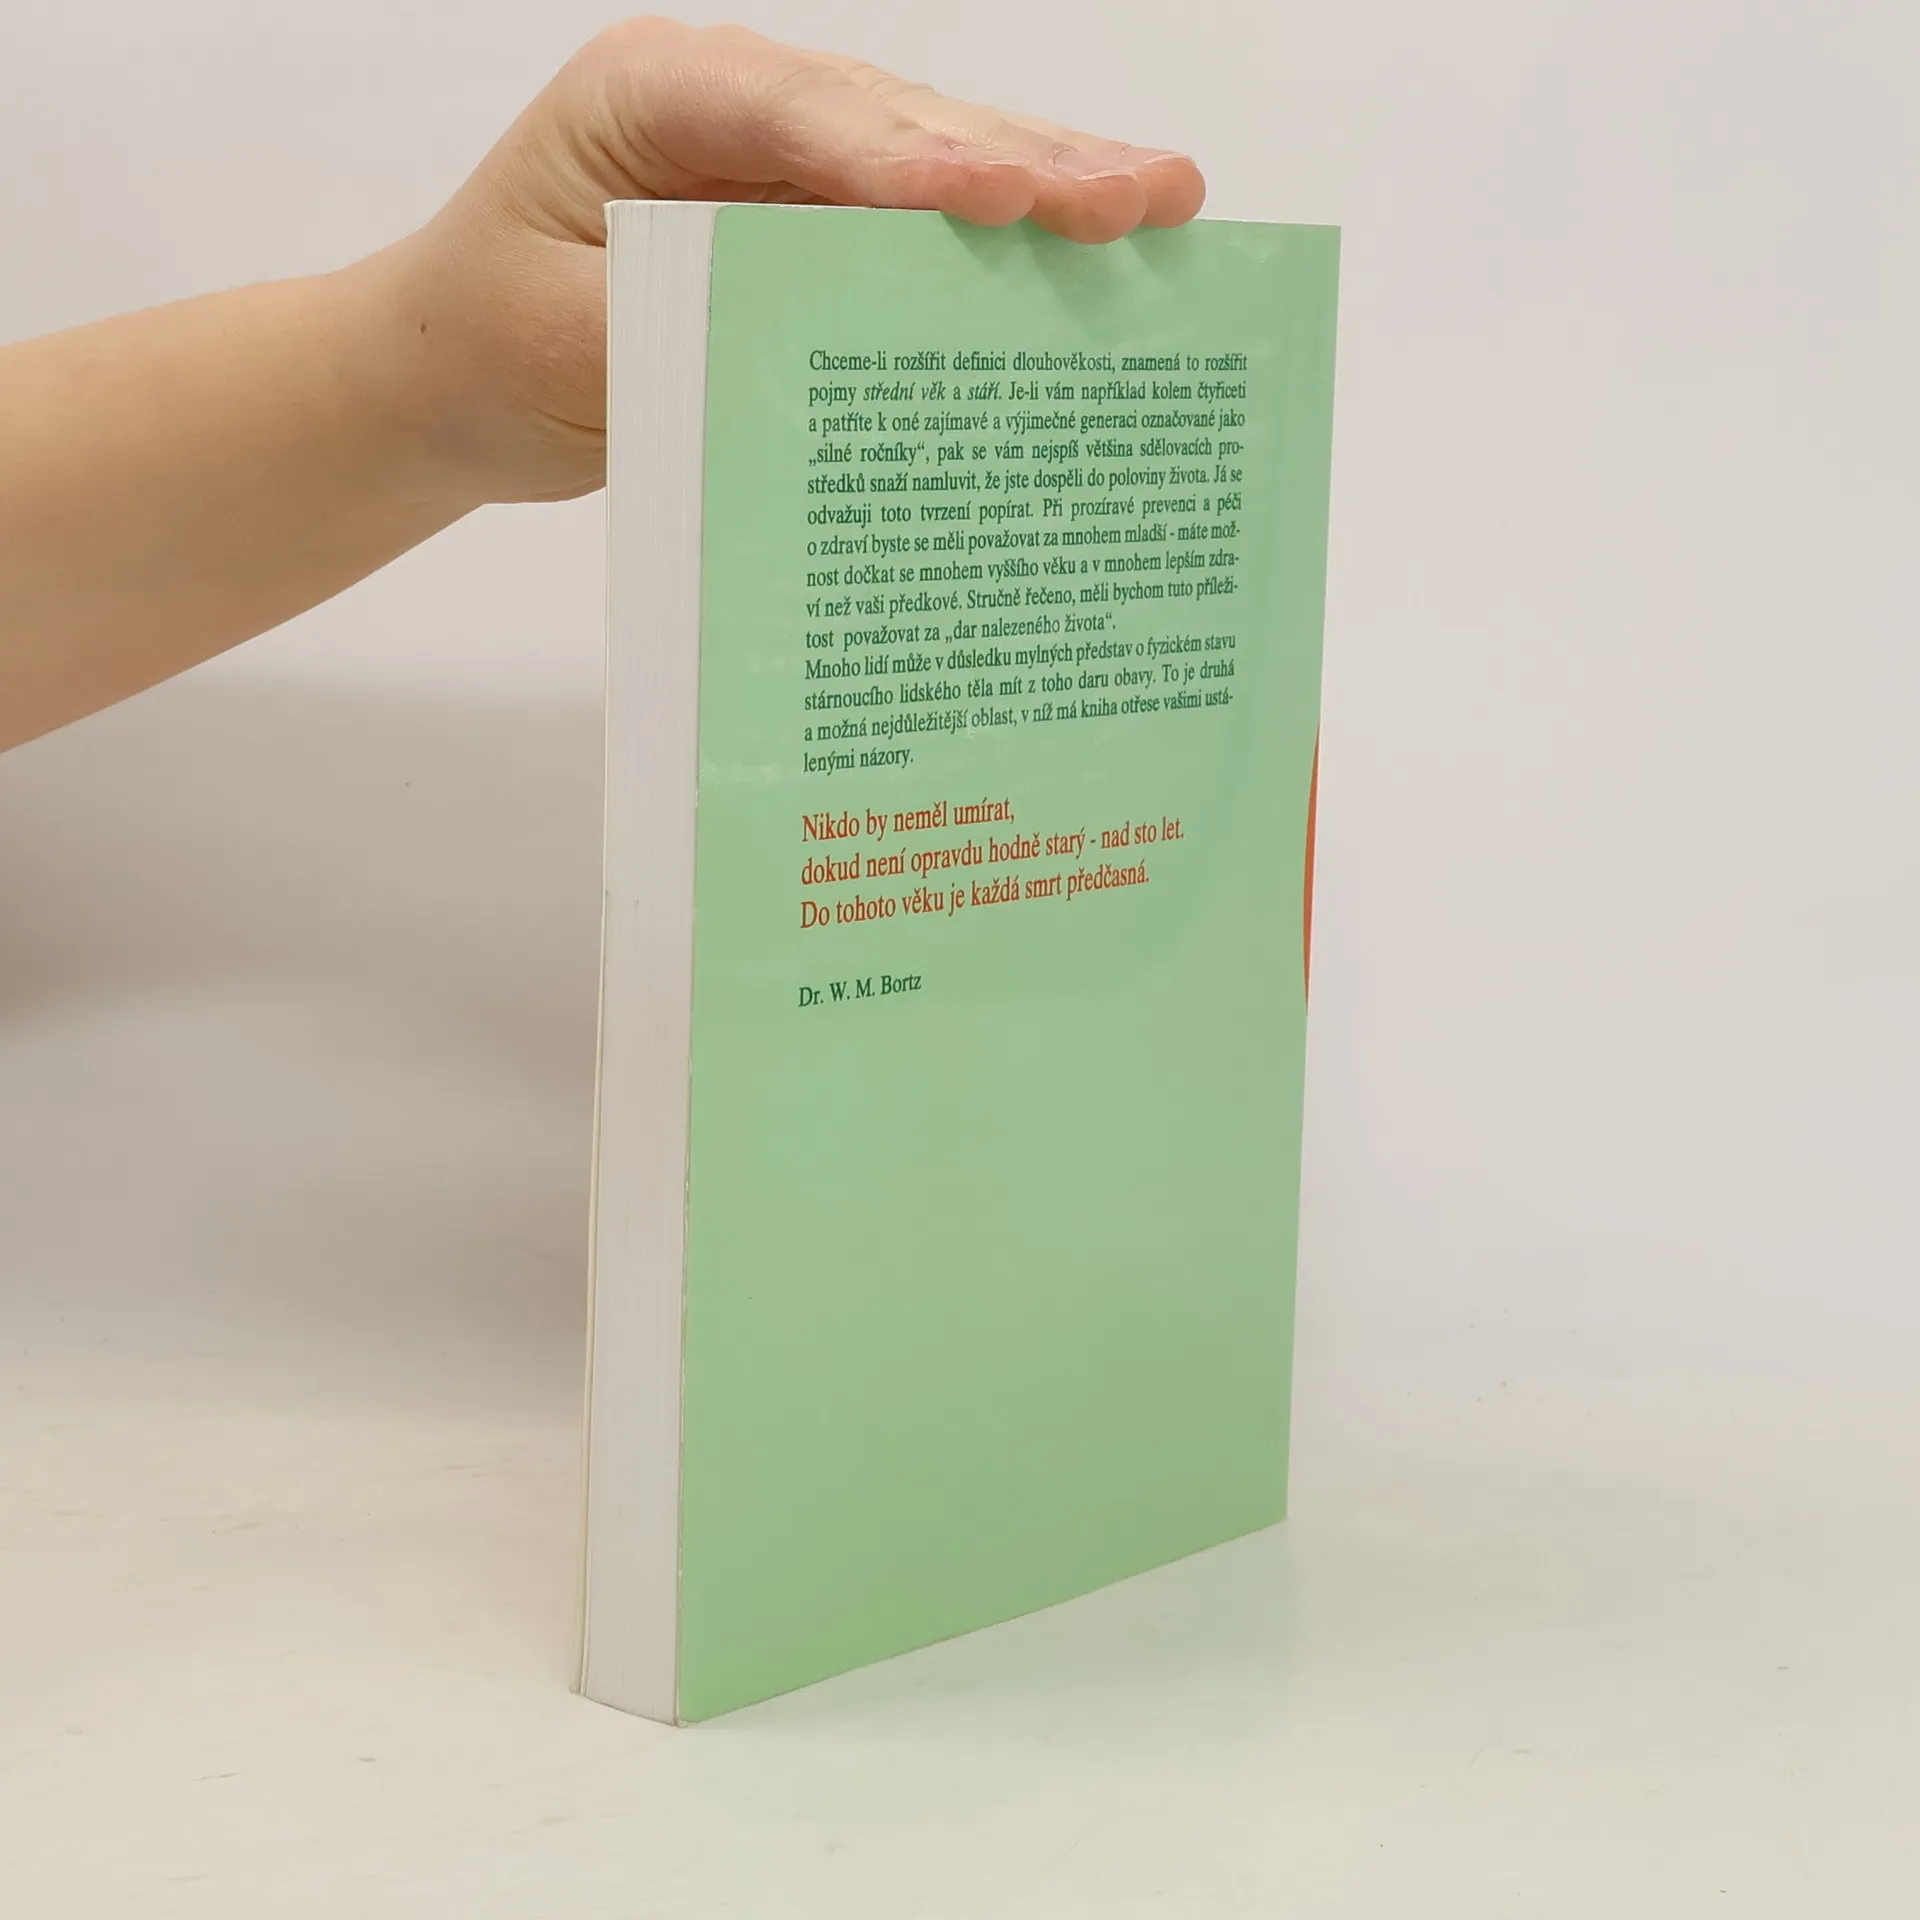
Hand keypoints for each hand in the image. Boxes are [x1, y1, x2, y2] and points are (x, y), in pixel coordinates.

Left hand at [357, 17, 1205, 504]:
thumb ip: (681, 333)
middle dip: (1025, 164)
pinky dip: (1006, 247)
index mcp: (650, 97)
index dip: (903, 160)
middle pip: (897, 122)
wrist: (451, 370)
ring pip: (933, 160)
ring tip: (1164, 204)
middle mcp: (732, 107)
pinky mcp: (813, 227)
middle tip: (1143, 197)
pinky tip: (1096, 253)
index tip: (995, 202)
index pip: (793, 121)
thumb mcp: (559, 341)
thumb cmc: (484, 337)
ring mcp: (783, 163)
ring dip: (1049, 189)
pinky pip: (920, 229)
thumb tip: (813, 358)